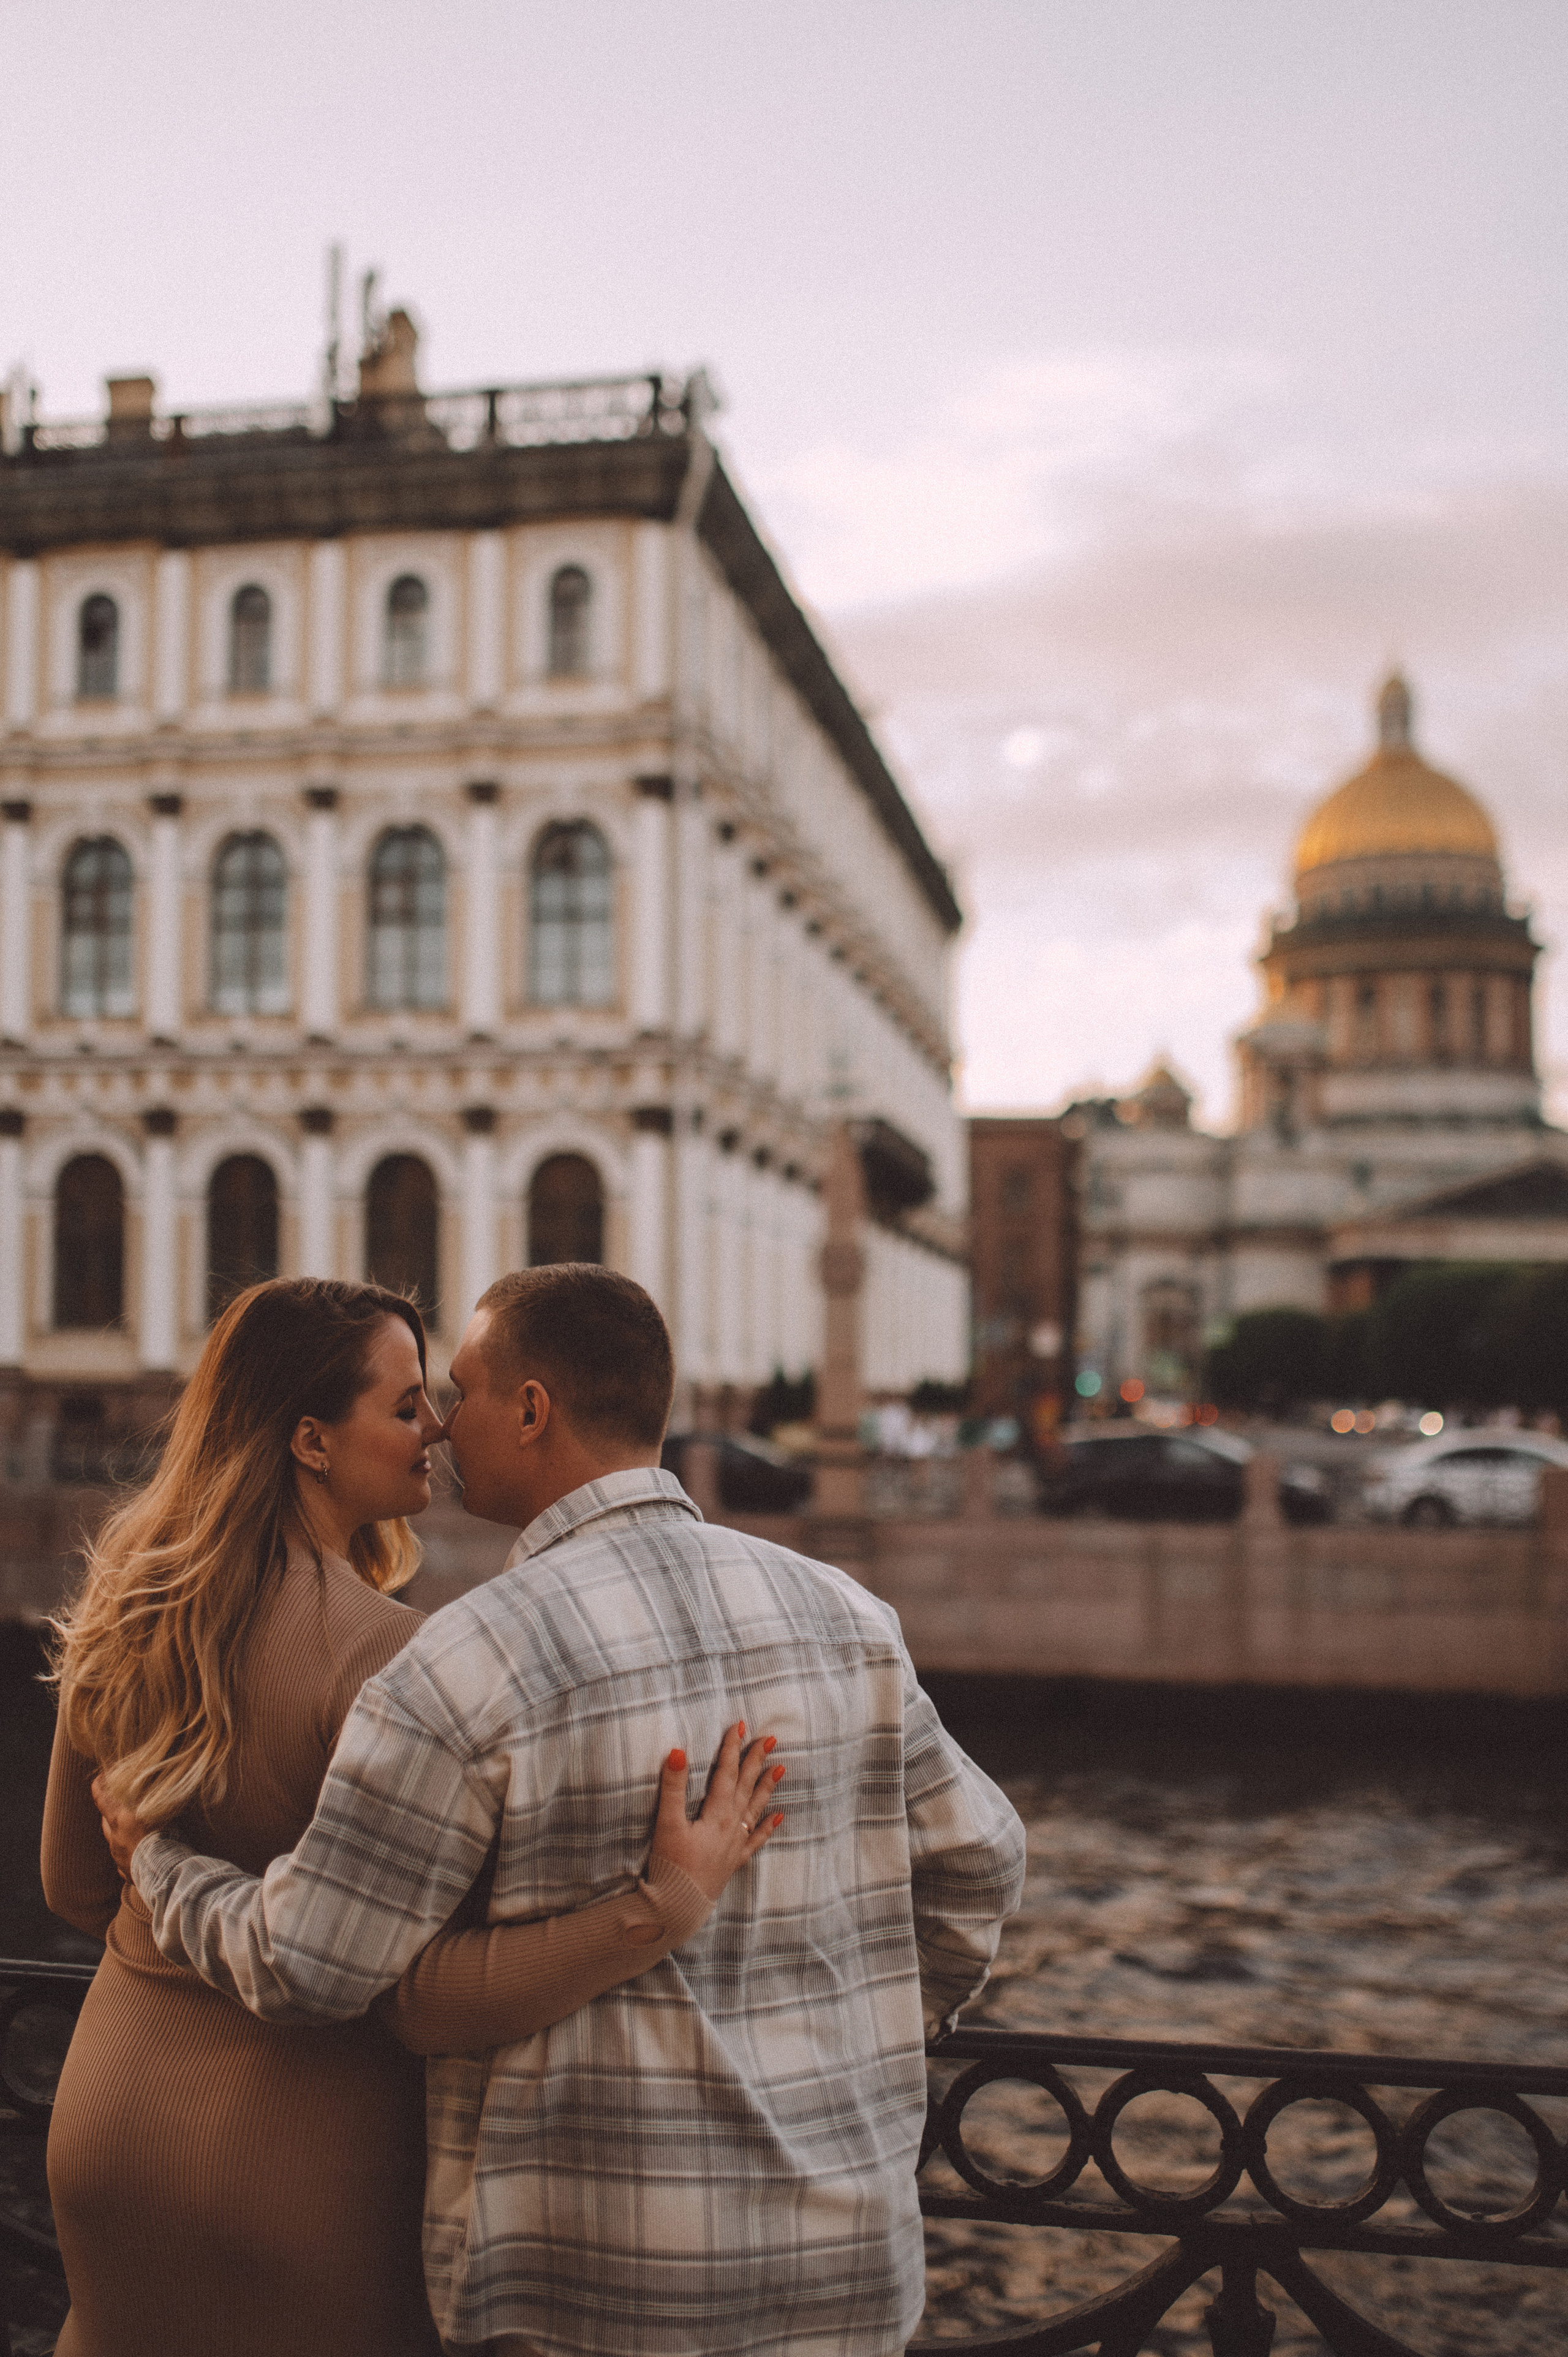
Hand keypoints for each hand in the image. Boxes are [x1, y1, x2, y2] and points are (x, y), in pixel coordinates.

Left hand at [90, 1774, 155, 1878]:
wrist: (165, 1871)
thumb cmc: (165, 1836)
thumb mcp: (160, 1809)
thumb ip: (154, 1798)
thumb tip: (155, 1785)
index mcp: (120, 1819)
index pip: (102, 1799)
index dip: (99, 1787)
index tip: (99, 1778)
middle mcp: (115, 1838)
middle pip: (105, 1821)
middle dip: (109, 1811)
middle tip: (117, 1803)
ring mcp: (118, 1856)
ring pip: (114, 1841)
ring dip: (120, 1833)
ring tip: (132, 1828)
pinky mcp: (125, 1871)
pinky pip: (123, 1860)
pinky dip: (129, 1854)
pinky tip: (138, 1853)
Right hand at [652, 1722, 785, 1902]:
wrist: (679, 1906)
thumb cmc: (671, 1865)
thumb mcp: (667, 1823)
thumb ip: (673, 1787)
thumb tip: (678, 1751)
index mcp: (717, 1813)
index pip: (726, 1772)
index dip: (732, 1747)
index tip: (739, 1725)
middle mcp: (732, 1826)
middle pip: (746, 1786)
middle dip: (756, 1761)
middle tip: (770, 1739)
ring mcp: (735, 1844)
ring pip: (755, 1809)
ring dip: (767, 1787)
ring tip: (781, 1768)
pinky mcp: (734, 1861)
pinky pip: (756, 1840)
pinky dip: (768, 1827)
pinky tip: (779, 1817)